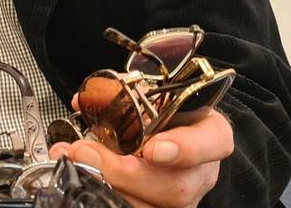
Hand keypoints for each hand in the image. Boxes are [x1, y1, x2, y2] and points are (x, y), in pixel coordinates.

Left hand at [49, 109, 232, 207]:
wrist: (163, 135)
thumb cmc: (160, 115)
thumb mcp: (148, 95)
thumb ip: (122, 94)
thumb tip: (84, 101)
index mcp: (208, 134)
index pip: (213, 142)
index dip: (186, 148)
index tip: (153, 149)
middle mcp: (200, 172)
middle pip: (176, 186)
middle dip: (126, 174)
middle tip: (88, 153)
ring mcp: (183, 198)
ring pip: (154, 207)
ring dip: (109, 188)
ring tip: (77, 163)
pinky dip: (105, 197)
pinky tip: (82, 177)